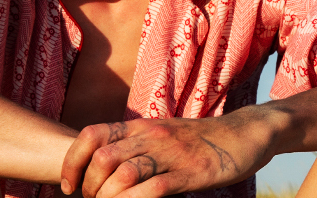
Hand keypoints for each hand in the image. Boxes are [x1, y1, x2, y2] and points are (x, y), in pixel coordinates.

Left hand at [60, 106, 288, 197]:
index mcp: (140, 126)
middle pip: (102, 159)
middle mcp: (151, 136)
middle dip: (90, 188)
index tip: (70, 187)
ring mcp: (171, 154)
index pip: (91, 136)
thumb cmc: (201, 140)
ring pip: (124, 174)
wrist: (246, 133)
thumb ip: (135, 147)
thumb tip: (104, 170)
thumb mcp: (163, 135)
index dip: (72, 163)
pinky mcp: (191, 172)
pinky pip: (154, 189)